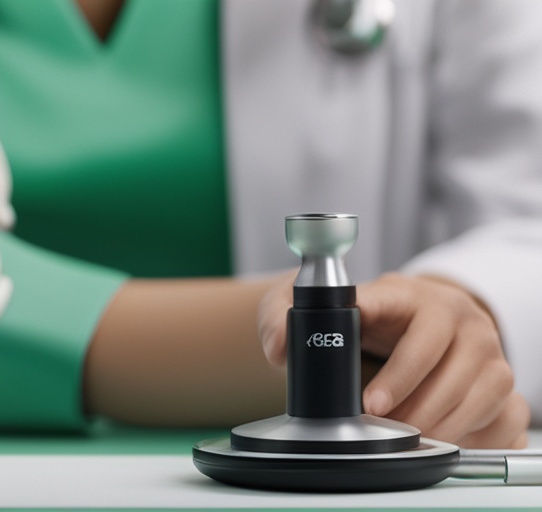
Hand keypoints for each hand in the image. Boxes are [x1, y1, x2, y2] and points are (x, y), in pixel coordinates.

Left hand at [258, 271, 527, 447]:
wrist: (394, 329)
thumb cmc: (357, 319)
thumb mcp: (311, 308)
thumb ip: (279, 318)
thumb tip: (278, 348)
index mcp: (404, 293)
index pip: (400, 310)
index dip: (391, 364)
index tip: (368, 399)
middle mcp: (453, 313)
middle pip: (441, 357)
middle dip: (408, 399)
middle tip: (378, 423)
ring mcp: (483, 344)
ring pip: (473, 389)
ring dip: (434, 421)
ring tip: (399, 437)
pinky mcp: (498, 376)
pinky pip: (493, 412)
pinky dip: (462, 431)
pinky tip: (431, 438)